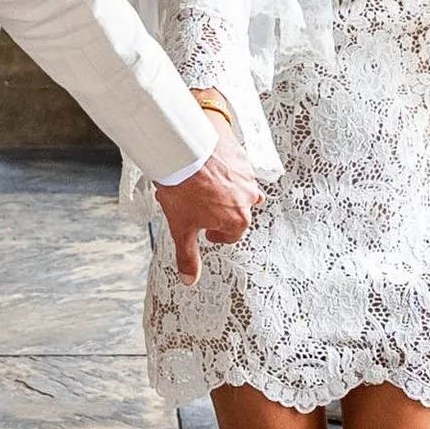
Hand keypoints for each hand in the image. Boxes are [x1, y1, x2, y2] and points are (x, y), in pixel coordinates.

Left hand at [156, 132, 261, 282]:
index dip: (216, 235)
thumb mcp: (181, 228)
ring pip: (239, 188)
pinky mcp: (239, 153)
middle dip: (222, 212)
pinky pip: (235, 166)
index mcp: (238, 218)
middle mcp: (248, 196)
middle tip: (202, 208)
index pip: (232, 234)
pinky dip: (224, 169)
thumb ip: (188, 256)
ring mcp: (246, 173)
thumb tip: (189, 278)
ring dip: (225, 190)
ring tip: (202, 186)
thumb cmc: (184, 188)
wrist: (182, 150)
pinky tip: (206, 166)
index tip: (206, 231)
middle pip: (238, 210)